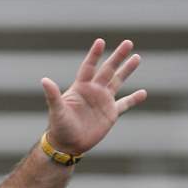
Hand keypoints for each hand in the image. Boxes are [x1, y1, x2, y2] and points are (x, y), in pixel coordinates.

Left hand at [41, 38, 147, 156]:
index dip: (94, 55)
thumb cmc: (59, 128)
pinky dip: (134, 99)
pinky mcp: (110, 114)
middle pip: (108, 70)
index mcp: (81, 88)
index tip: (100, 41)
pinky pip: (125, 104)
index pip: (89, 67)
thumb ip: (52, 95)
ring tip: (136, 57)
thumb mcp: (57, 110)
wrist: (67, 145)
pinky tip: (143, 93)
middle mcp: (93, 91)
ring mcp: (103, 101)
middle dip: (117, 57)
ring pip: (118, 82)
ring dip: (127, 70)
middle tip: (128, 43)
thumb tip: (44, 80)